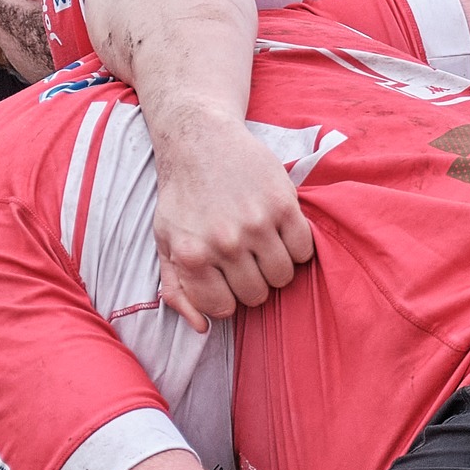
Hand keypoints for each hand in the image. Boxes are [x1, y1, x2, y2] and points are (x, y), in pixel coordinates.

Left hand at [151, 112, 316, 332]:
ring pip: (283, 277)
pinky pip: (304, 251)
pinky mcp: (284, 205)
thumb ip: (175, 288)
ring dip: (274, 267)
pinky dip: (296, 247)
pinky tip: (278, 230)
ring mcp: (256, 224)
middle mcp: (224, 243)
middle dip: (251, 283)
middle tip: (243, 258)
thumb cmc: (182, 196)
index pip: (223, 309)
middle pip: (256, 296)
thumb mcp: (165, 241)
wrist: (201, 140)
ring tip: (260, 244)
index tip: (225, 280)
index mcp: (191, 255)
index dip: (226, 298)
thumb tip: (200, 328)